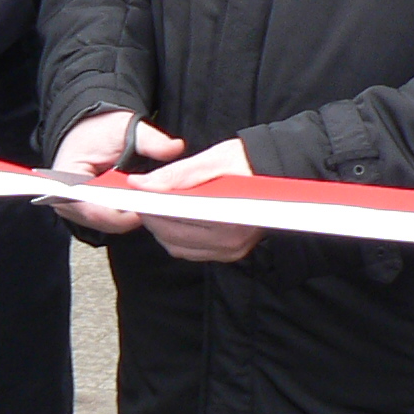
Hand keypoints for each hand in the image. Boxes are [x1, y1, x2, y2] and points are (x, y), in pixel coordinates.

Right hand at [45, 111, 184, 234]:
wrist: (86, 130)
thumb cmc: (98, 129)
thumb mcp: (124, 128)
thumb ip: (149, 140)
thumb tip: (174, 147)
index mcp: (68, 179)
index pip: (96, 209)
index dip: (125, 211)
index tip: (150, 204)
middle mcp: (66, 200)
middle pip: (105, 221)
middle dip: (134, 211)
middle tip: (160, 200)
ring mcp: (76, 209)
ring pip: (112, 224)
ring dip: (133, 212)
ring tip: (151, 197)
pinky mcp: (88, 213)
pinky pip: (112, 220)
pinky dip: (128, 211)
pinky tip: (142, 200)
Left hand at [135, 137, 263, 263]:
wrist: (278, 172)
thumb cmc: (247, 161)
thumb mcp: (211, 159)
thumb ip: (175, 175)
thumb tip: (140, 184)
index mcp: (228, 216)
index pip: (175, 218)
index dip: (150, 207)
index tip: (135, 195)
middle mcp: (231, 240)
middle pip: (173, 237)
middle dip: (152, 218)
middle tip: (140, 198)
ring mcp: (231, 250)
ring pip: (179, 248)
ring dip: (161, 229)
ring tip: (154, 206)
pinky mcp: (230, 253)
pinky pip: (192, 251)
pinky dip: (176, 237)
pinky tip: (172, 218)